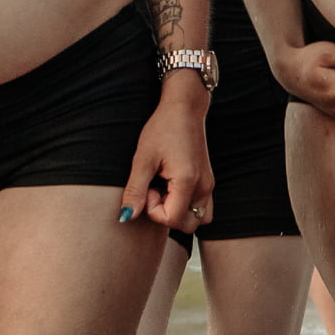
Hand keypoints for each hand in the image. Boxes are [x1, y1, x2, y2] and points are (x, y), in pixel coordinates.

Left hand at [121, 79, 213, 231]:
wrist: (185, 109)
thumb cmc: (163, 128)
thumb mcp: (142, 159)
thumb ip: (134, 190)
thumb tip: (125, 217)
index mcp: (188, 181)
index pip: (170, 218)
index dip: (152, 209)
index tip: (148, 186)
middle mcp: (204, 187)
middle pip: (186, 224)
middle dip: (166, 215)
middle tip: (155, 190)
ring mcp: (209, 185)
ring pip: (198, 220)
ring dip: (179, 214)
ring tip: (165, 191)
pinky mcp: (208, 181)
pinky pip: (202, 209)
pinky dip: (187, 207)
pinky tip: (174, 189)